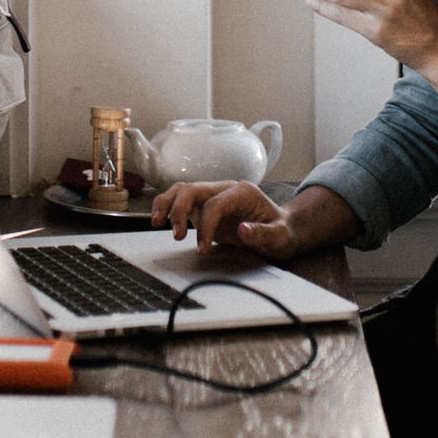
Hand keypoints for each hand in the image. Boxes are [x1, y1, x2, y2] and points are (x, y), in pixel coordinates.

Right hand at [150, 181, 298, 257]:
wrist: (282, 229)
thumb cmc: (281, 232)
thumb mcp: (281, 236)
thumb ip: (264, 233)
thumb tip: (244, 230)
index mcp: (243, 192)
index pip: (215, 204)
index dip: (205, 226)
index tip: (202, 248)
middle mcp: (225, 189)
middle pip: (192, 190)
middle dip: (179, 210)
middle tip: (176, 235)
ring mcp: (213, 196)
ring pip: (182, 190)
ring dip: (167, 205)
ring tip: (156, 223)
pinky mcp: (204, 206)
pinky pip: (180, 200)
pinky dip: (167, 208)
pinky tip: (160, 221)